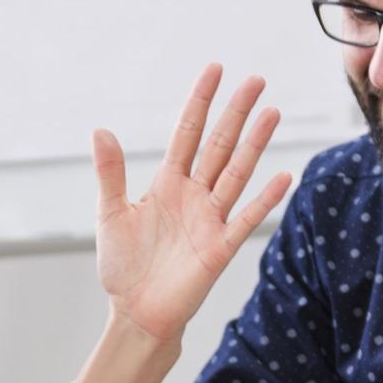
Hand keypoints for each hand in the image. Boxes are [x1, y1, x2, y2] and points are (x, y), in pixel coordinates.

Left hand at [94, 65, 290, 345]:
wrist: (136, 313)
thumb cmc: (123, 266)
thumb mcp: (111, 214)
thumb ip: (111, 173)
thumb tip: (100, 130)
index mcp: (167, 184)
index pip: (188, 133)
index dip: (200, 102)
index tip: (215, 70)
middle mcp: (193, 195)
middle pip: (219, 145)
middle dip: (236, 112)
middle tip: (256, 80)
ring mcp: (210, 220)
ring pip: (236, 173)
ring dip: (255, 144)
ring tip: (272, 112)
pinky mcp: (220, 248)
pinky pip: (245, 219)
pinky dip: (264, 199)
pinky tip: (282, 176)